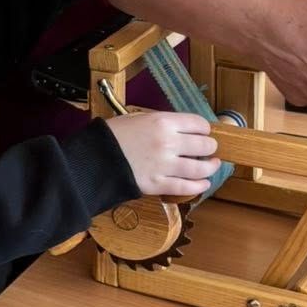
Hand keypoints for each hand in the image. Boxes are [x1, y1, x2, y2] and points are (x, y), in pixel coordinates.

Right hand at [104, 110, 219, 199]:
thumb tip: (180, 130)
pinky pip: (186, 187)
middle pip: (204, 145)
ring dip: (210, 167)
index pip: (198, 124)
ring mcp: (165, 165)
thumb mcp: (137, 119)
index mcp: (163, 122)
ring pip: (200, 168)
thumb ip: (161, 123)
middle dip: (210, 147)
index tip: (204, 132)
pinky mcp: (159, 184)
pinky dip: (199, 186)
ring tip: (212, 166)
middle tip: (209, 150)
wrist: (94, 159)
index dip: (205, 129)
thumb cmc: (113, 136)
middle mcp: (169, 142)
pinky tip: (203, 183)